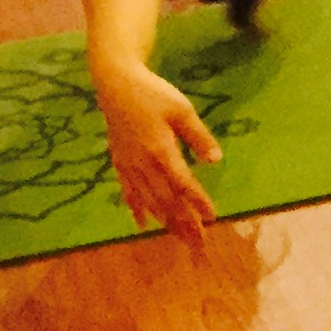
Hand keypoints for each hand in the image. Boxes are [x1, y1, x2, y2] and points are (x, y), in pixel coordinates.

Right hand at [93, 62, 220, 234]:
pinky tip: (143, 225)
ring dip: (165, 222)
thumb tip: (215, 160)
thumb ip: (198, 136)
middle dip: (183, 223)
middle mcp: (143, 165)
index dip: (197, 201)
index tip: (212, 217)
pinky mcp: (119, 163)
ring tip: (180, 239)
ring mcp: (129, 166)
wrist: (115, 86)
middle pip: (166, 200)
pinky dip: (137, 209)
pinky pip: (128, 193)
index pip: (183, 184)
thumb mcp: (181, 109)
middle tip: (199, 245)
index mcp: (160, 151)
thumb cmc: (153, 94)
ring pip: (148, 201)